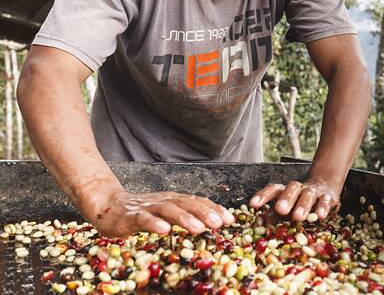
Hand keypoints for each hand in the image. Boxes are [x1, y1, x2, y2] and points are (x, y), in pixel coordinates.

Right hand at [83, 187, 234, 236]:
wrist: (107, 205)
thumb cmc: (141, 211)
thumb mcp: (166, 212)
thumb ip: (184, 215)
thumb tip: (210, 223)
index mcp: (173, 200)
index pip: (197, 202)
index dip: (214, 209)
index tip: (230, 219)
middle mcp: (163, 201)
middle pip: (187, 204)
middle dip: (205, 213)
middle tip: (219, 223)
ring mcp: (147, 208)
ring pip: (168, 210)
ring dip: (185, 219)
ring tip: (199, 228)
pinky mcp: (130, 216)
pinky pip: (143, 219)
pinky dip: (154, 224)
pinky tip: (164, 230)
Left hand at [249, 178, 340, 221]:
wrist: (326, 188)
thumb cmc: (300, 202)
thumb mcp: (287, 208)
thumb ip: (275, 215)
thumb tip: (260, 224)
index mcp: (286, 191)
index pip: (274, 189)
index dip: (263, 196)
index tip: (254, 205)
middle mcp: (300, 189)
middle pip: (292, 188)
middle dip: (286, 199)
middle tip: (280, 209)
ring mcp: (315, 192)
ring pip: (308, 194)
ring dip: (303, 205)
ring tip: (299, 217)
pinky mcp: (329, 198)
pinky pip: (326, 201)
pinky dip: (323, 207)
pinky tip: (320, 216)